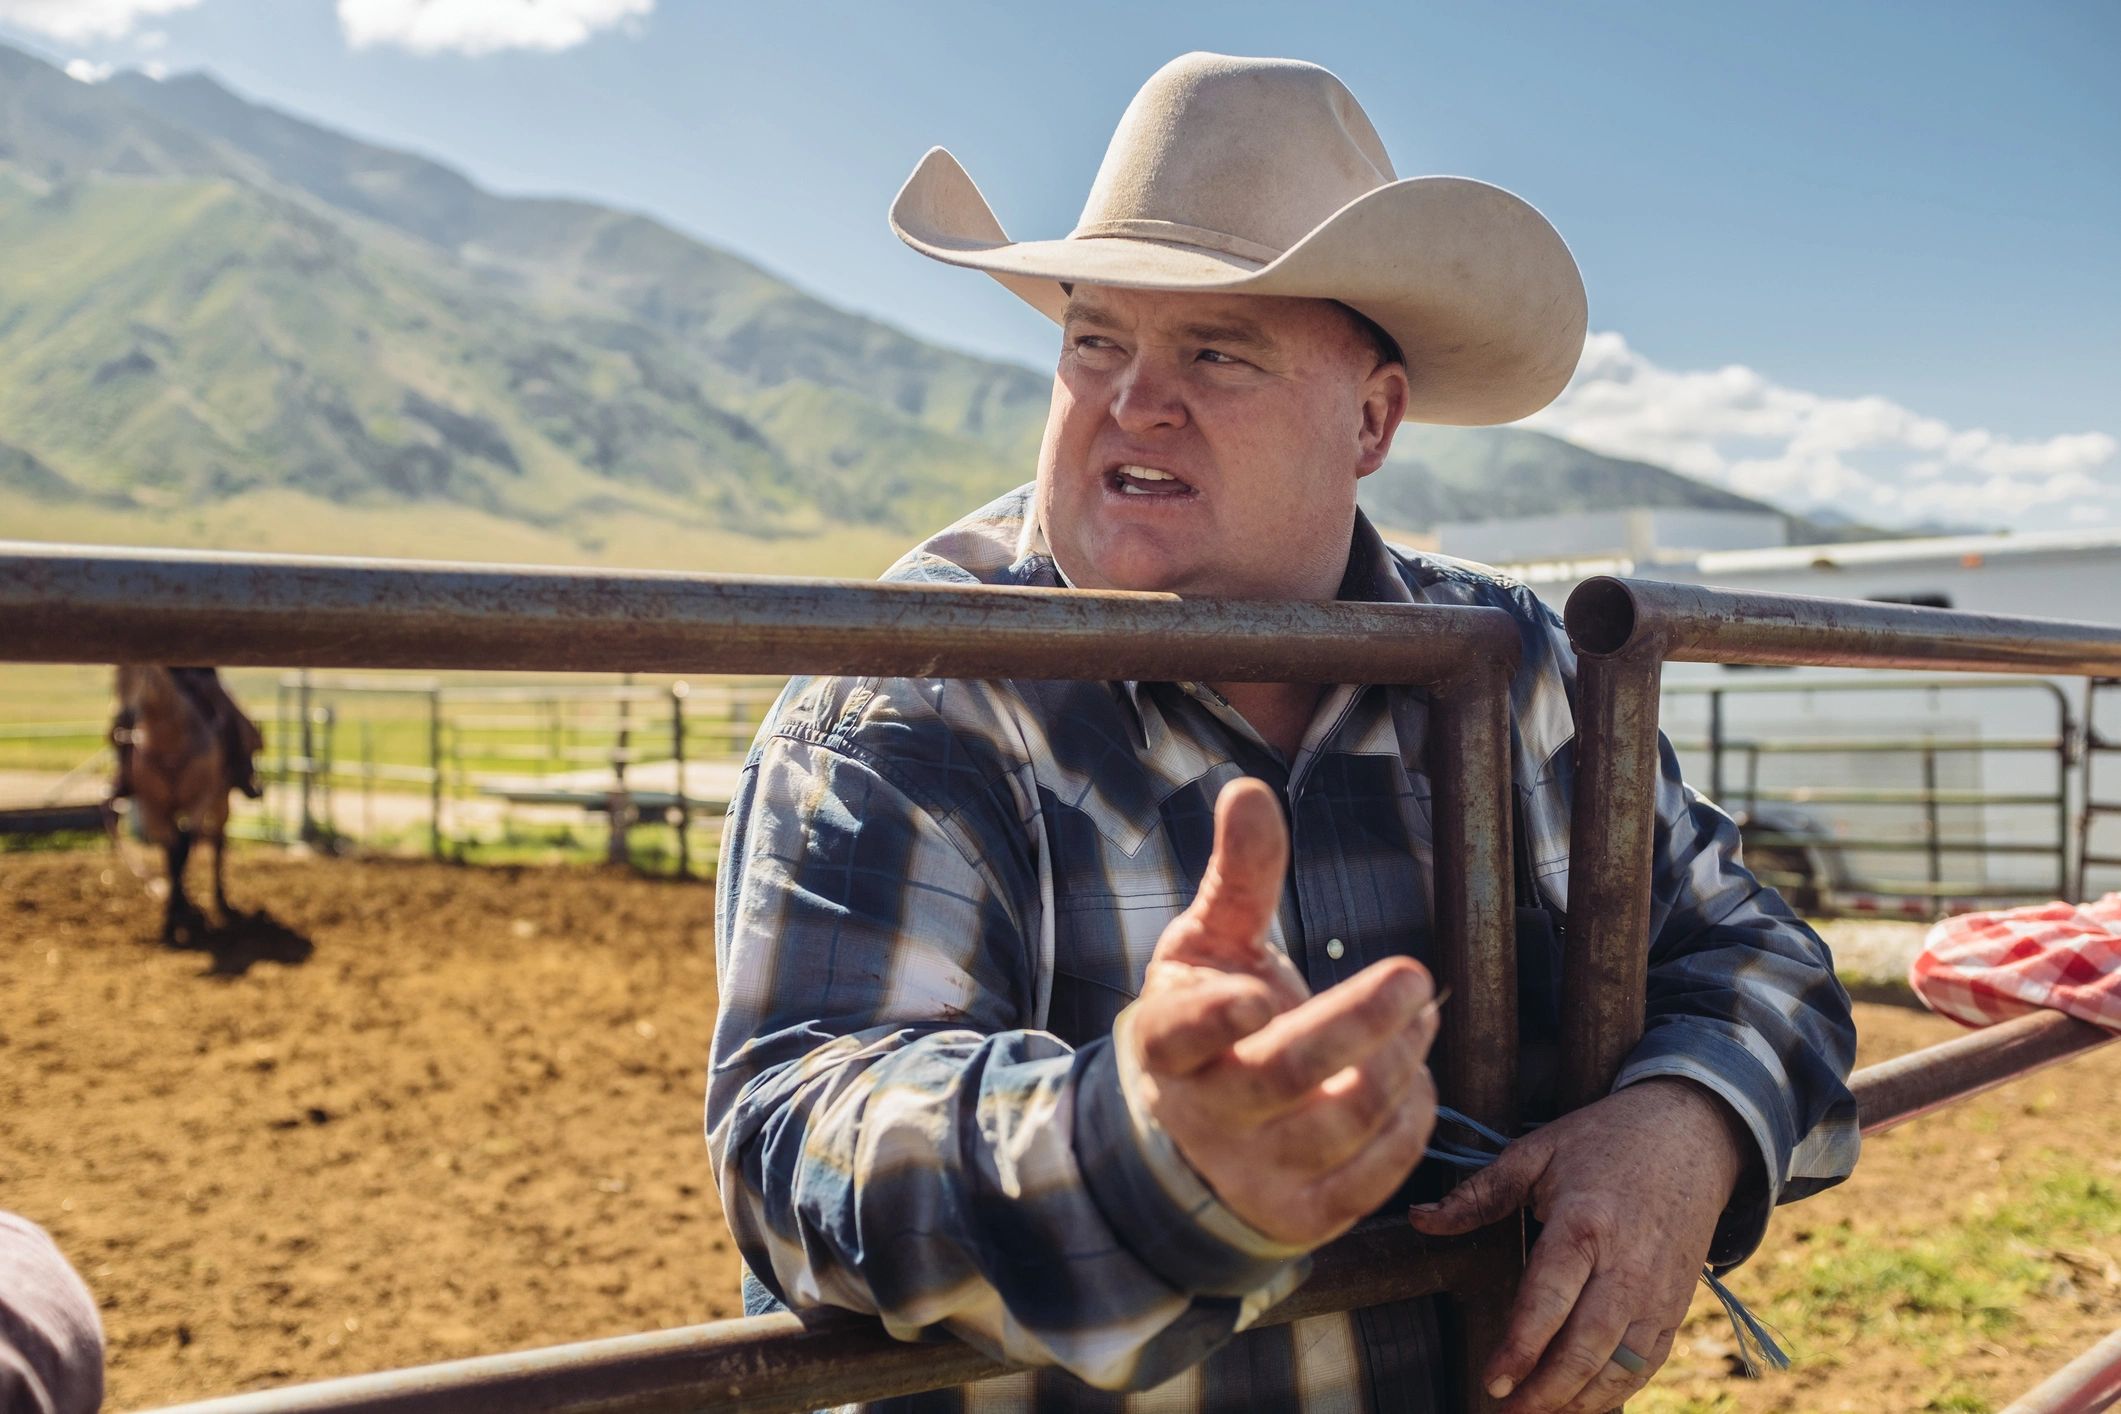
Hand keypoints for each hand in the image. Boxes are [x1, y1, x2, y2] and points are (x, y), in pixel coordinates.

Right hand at [1123, 777, 1439, 1247]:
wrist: (1198, 1140)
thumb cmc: (1212, 1018)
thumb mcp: (1212, 943)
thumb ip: (1237, 875)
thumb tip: (1247, 790)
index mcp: (1166, 1041)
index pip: (1177, 1035)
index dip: (1213, 1019)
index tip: (1261, 990)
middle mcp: (1203, 1113)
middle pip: (1281, 1076)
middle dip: (1356, 1025)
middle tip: (1414, 976)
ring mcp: (1251, 1171)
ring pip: (1336, 1125)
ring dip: (1394, 1066)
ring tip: (1418, 1019)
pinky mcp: (1301, 1213)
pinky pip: (1371, 1176)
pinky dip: (1409, 1123)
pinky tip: (1415, 1076)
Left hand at [1408, 1078, 1752, 1411]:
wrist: (1691, 1135)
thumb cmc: (1605, 1141)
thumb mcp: (1537, 1151)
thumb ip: (1479, 1193)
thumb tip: (1419, 1219)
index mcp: (1584, 1223)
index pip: (1550, 1299)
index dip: (1521, 1347)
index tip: (1492, 1382)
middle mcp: (1626, 1265)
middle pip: (1587, 1346)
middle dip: (1546, 1390)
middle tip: (1506, 1412)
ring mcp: (1657, 1291)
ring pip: (1620, 1366)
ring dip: (1578, 1401)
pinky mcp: (1675, 1306)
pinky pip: (1646, 1364)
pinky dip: (1615, 1393)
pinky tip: (1579, 1404)